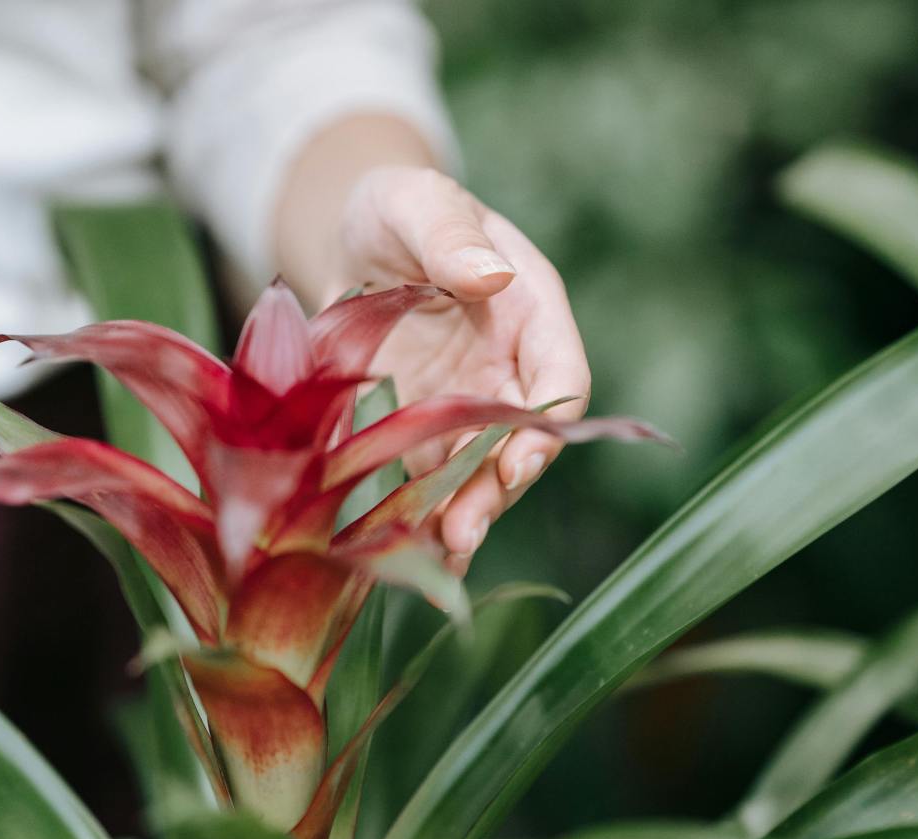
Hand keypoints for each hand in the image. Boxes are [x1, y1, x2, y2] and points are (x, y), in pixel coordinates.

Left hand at [333, 166, 590, 566]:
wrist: (356, 238)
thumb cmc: (399, 208)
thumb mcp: (419, 203)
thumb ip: (451, 236)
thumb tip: (491, 278)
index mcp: (530, 313)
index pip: (561, 377)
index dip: (548, 427)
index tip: (519, 464)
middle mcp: (507, 368)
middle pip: (520, 441)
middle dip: (496, 490)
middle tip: (464, 532)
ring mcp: (465, 404)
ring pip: (477, 471)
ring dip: (461, 514)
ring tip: (436, 557)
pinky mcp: (422, 427)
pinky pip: (428, 477)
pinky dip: (419, 513)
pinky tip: (404, 552)